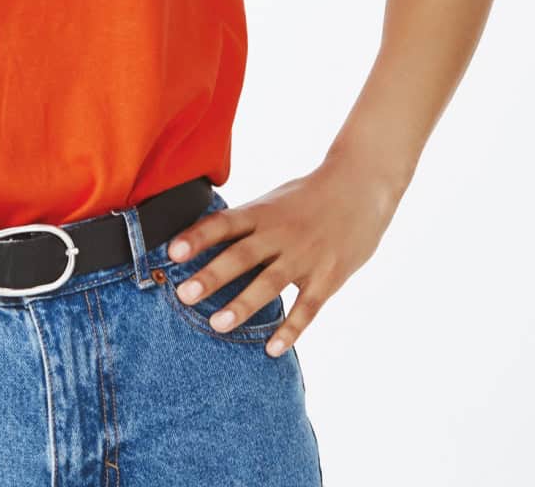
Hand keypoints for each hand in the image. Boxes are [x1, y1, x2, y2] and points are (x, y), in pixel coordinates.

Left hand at [162, 157, 406, 355]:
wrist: (363, 186)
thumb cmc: (310, 196)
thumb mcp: (274, 200)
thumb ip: (245, 223)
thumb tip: (201, 240)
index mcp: (263, 212)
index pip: (224, 224)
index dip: (197, 237)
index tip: (171, 252)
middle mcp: (281, 233)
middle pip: (242, 256)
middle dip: (212, 276)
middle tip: (184, 295)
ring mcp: (306, 256)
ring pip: (270, 283)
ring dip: (243, 305)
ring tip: (217, 325)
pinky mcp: (328, 277)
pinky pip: (307, 308)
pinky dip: (290, 329)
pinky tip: (272, 348)